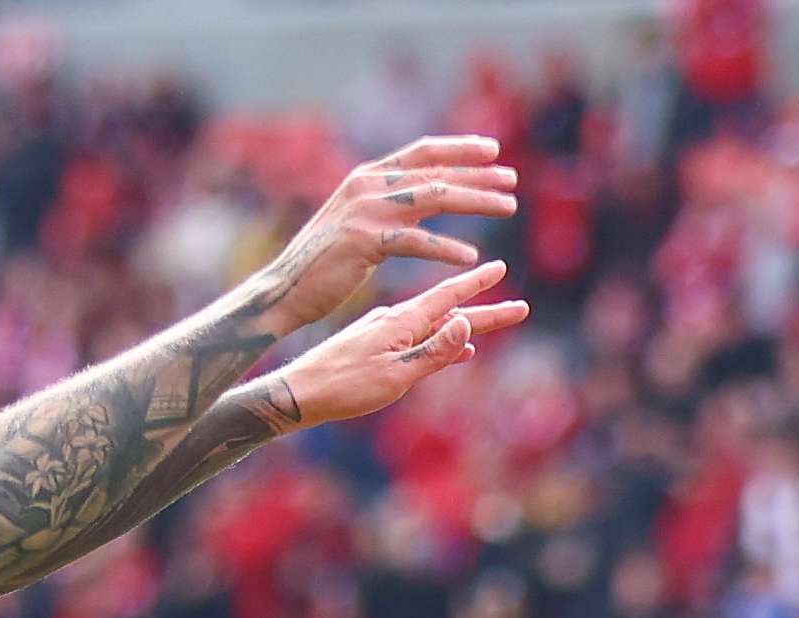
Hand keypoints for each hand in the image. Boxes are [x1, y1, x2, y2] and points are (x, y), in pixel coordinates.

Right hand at [245, 135, 519, 335]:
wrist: (286, 288)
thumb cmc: (326, 261)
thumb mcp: (359, 220)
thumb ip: (389, 205)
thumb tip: (421, 198)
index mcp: (369, 176)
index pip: (423, 151)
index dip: (460, 148)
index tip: (493, 150)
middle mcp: (368, 185)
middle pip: (435, 171)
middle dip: (478, 175)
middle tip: (512, 181)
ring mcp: (365, 211)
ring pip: (433, 198)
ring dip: (475, 201)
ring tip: (508, 207)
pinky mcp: (364, 241)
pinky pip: (415, 241)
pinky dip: (445, 247)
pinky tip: (469, 257)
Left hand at [258, 260, 527, 427]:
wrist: (298, 393)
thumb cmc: (345, 386)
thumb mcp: (394, 373)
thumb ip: (433, 351)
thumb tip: (468, 323)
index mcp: (401, 322)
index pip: (448, 297)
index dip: (478, 285)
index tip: (503, 268)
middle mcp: (395, 321)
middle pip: (450, 312)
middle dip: (486, 311)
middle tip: (520, 307)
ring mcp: (385, 333)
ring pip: (435, 326)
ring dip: (466, 327)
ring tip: (492, 325)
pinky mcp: (375, 347)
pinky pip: (418, 341)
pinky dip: (441, 343)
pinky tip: (454, 351)